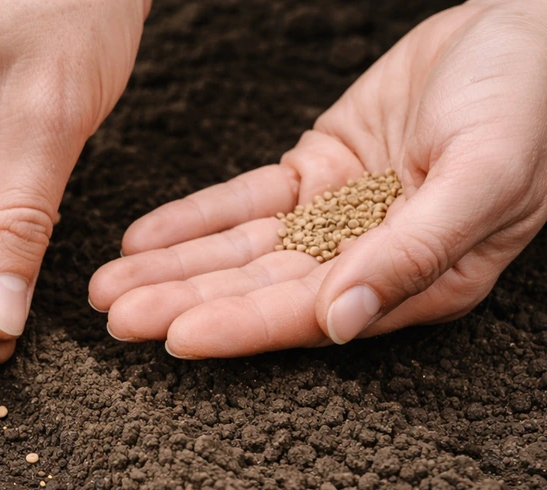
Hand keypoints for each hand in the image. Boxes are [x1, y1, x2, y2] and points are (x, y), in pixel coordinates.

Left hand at [89, 0, 546, 357]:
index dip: (240, 325)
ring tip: (107, 285)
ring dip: (173, 267)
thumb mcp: (486, 171)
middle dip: (184, 302)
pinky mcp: (315, 176)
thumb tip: (341, 323)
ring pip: (240, 251)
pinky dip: (194, 219)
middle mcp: (365, 261)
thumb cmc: (529, 101)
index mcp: (414, 281)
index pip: (309, 312)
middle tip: (115, 317)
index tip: (173, 337)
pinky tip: (143, 238)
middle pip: (259, 289)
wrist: (529, 26)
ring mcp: (336, 219)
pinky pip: (244, 202)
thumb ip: (416, 251)